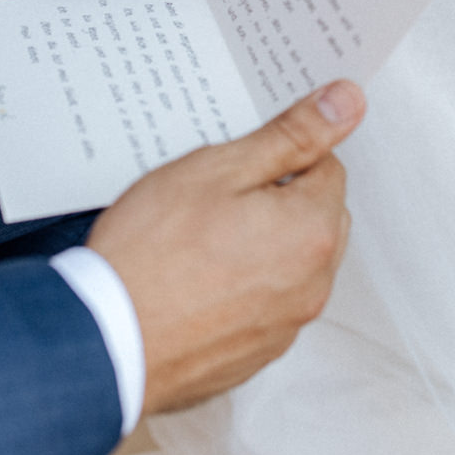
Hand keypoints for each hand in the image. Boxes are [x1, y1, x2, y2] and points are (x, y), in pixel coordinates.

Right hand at [88, 81, 361, 415]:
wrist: (107, 340)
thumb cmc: (153, 253)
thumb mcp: (218, 170)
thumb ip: (292, 136)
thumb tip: (347, 101)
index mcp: (313, 230)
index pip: (327, 167)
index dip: (279, 158)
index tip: (239, 165)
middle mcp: (313, 284)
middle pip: (317, 217)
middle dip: (280, 201)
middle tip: (217, 199)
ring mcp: (286, 325)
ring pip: (293, 264)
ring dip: (263, 246)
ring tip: (201, 242)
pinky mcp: (257, 352)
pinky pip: (267, 305)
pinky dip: (244, 288)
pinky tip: (197, 281)